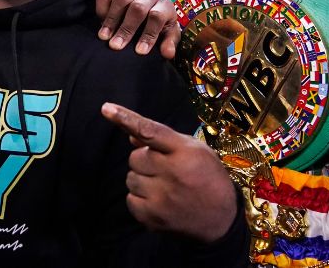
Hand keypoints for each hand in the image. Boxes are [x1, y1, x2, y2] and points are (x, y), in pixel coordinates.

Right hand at [95, 0, 179, 57]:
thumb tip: (167, 54)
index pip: (156, 17)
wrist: (148, 6)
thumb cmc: (159, 25)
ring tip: (104, 37)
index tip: (140, 51)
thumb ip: (169, 43)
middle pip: (138, 8)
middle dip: (126, 29)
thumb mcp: (168, 34)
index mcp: (164, 5)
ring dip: (111, 19)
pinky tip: (100, 22)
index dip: (148, 34)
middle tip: (116, 46)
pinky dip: (101, 7)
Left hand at [101, 102, 236, 242]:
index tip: (106, 109)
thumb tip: (130, 134)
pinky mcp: (154, 217)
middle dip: (144, 161)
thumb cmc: (208, 178)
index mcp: (185, 151)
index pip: (150, 131)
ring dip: (141, 180)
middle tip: (163, 169)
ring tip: (163, 186)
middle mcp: (172, 172)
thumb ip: (164, 140)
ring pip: (130, 178)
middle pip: (134, 157)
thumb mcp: (196, 150)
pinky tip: (158, 201)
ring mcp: (162, 196)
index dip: (126, 118)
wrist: (221, 220)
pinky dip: (139, 199)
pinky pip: (130, 200)